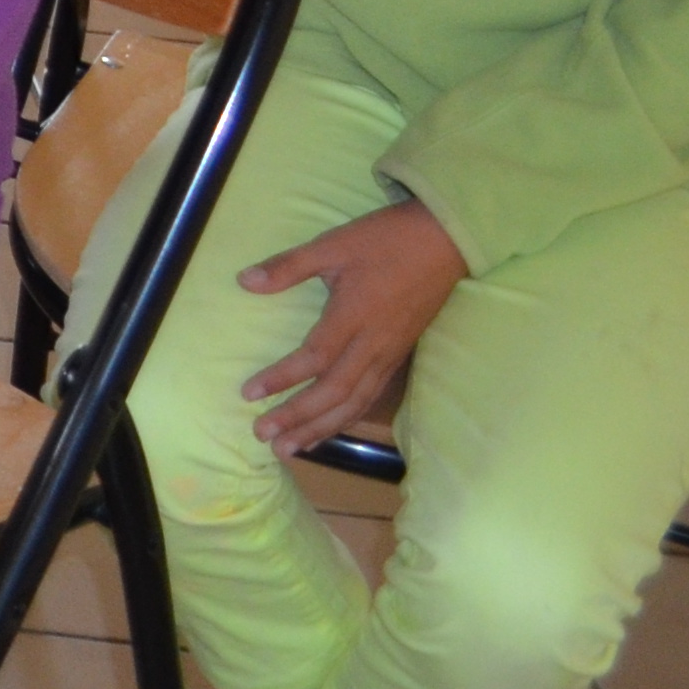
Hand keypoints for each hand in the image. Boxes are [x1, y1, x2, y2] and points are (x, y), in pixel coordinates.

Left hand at [235, 196, 465, 454]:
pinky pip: (372, 395)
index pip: (313, 359)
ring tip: (292, 448)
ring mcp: (389, 353)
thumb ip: (288, 266)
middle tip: (263, 436)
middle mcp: (373, 344)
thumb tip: (244, 282)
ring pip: (355, 401)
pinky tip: (330, 429)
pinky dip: (349, 416)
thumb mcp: (333, 244)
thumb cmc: (386, 240)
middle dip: (298, 417)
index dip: (280, 380)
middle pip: (334, 392)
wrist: (444, 242)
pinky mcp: (399, 355)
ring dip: (322, 427)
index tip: (248, 395)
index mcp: (353, 317)